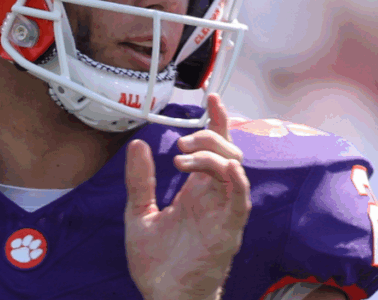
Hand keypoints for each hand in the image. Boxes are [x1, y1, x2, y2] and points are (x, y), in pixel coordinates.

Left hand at [124, 94, 251, 299]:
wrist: (163, 296)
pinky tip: (217, 167)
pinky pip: (239, 197)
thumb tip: (138, 144)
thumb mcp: (138, 213)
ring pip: (235, 169)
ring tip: (182, 156)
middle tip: (182, 141)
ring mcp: (223, 213)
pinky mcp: (228, 230)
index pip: (213, 149)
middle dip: (211, 135)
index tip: (211, 97)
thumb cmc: (156, 263)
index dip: (216, 122)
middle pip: (228, 153)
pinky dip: (233, 176)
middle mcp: (213, 199)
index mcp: (196, 193)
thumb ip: (140, 180)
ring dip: (213, 153)